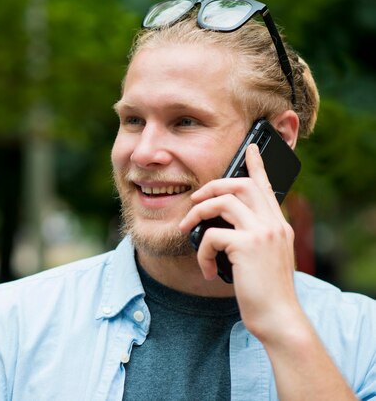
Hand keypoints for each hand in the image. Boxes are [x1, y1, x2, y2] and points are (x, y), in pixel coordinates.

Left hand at [179, 144, 300, 338]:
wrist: (278, 318)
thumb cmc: (265, 292)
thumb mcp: (262, 259)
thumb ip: (251, 238)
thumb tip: (220, 227)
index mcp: (278, 224)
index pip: (266, 186)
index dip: (256, 165)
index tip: (250, 148)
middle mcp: (274, 223)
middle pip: (240, 184)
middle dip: (211, 187)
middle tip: (194, 200)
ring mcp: (263, 232)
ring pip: (223, 201)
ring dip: (197, 213)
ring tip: (187, 230)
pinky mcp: (248, 245)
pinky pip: (212, 235)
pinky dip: (203, 252)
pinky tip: (208, 270)